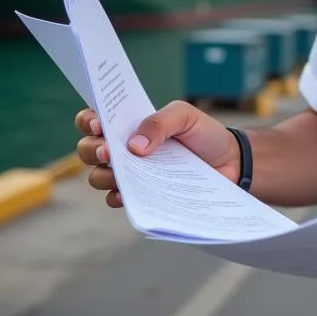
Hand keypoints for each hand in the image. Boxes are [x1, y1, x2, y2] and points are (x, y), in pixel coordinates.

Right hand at [74, 101, 242, 208]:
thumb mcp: (185, 116)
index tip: (99, 124)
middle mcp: (123, 148)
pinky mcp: (141, 195)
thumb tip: (134, 146)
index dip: (88, 120)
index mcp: (129, 123)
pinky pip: (116, 199)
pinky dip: (116, 197)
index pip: (94, 119)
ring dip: (102, 175)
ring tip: (119, 174)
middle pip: (87, 149)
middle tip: (108, 151)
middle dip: (91, 149)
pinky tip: (125, 195)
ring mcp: (130, 173)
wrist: (229, 161)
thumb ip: (160, 122)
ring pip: (96, 176)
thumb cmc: (203, 133)